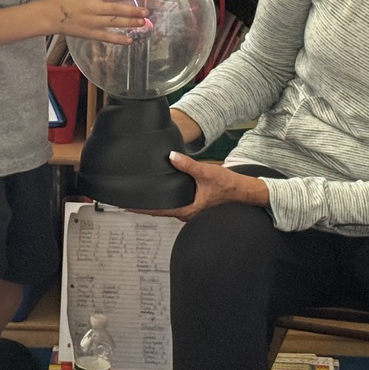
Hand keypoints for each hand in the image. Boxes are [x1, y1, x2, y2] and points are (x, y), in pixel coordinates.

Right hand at [50, 0, 148, 43]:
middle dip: (133, 11)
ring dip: (129, 24)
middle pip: (117, 10)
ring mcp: (92, 22)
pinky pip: (106, 37)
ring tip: (142, 23)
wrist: (51, 15)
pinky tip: (129, 40)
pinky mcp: (90, 33)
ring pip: (114, 24)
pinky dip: (118, 39)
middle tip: (147, 11)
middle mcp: (94, 8)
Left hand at [139, 152, 269, 221]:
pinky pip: (173, 203)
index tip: (126, 206)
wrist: (242, 191)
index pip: (158, 211)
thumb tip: (171, 157)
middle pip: (159, 211)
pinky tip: (158, 192)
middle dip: (144, 206)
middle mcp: (186, 213)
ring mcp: (189, 210)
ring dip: (153, 203)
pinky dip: (163, 199)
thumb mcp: (206, 172)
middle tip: (127, 200)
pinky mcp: (192, 204)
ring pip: (166, 207)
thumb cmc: (227, 186)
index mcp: (187, 210)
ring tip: (138, 196)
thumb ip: (188, 165)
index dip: (141, 209)